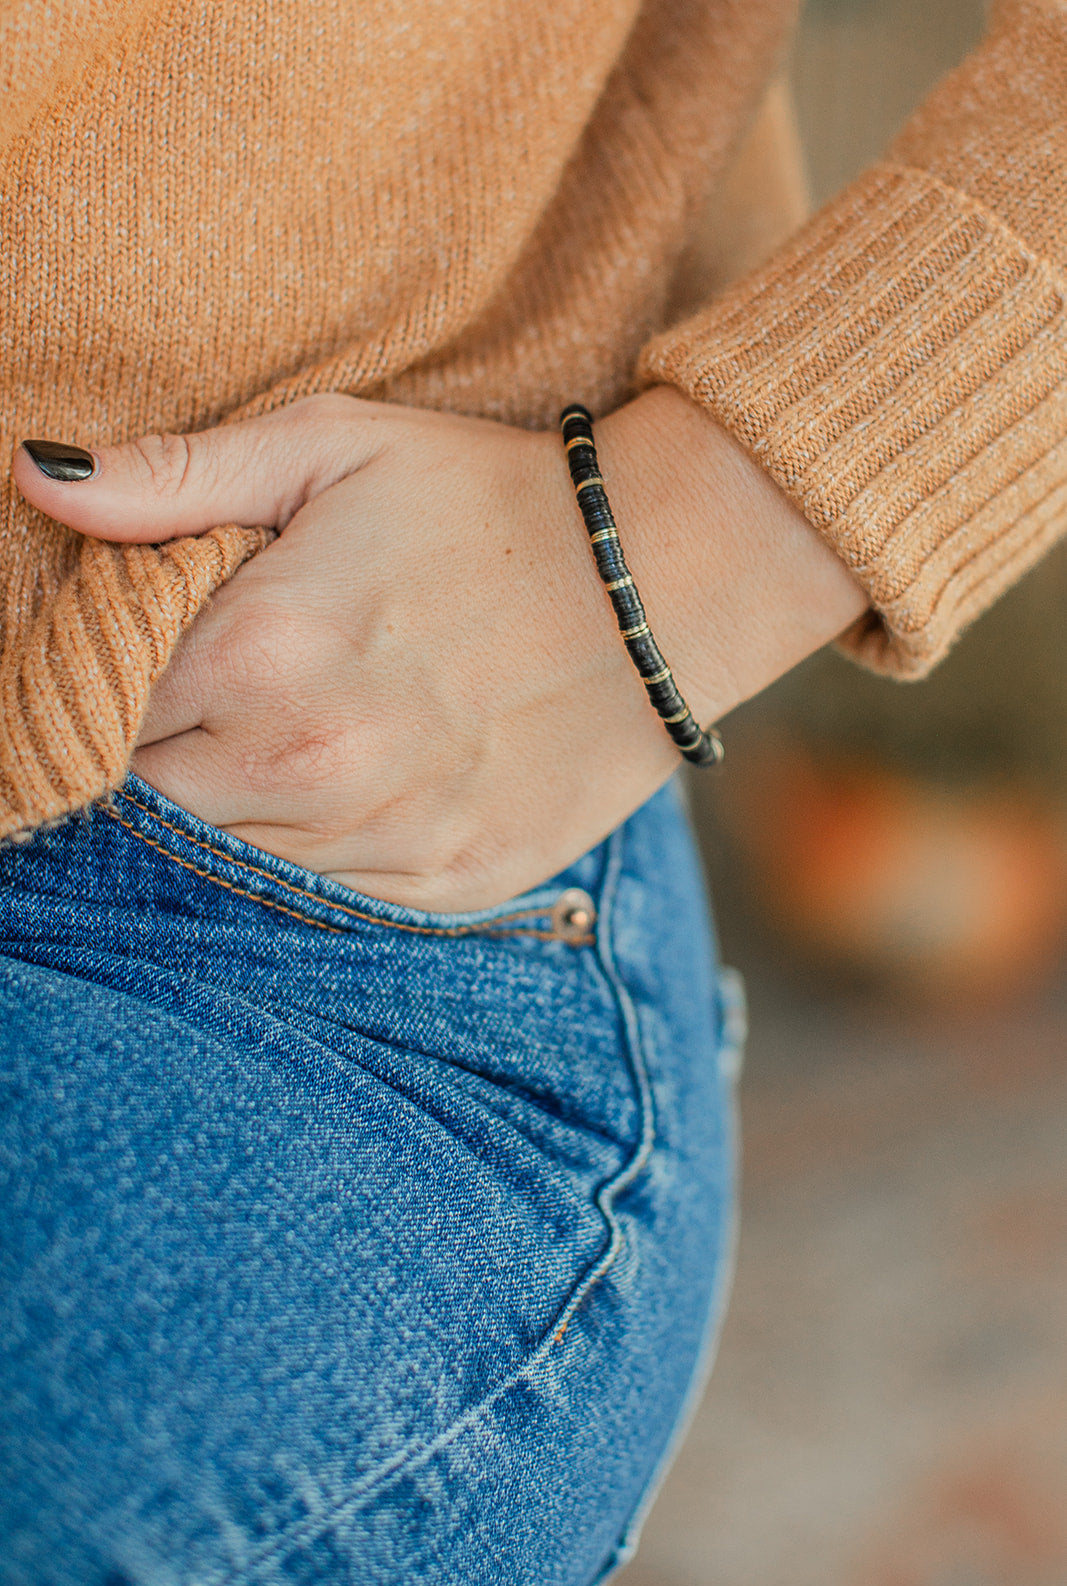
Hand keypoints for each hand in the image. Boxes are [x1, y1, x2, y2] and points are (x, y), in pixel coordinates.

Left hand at [14, 389, 865, 910]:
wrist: (665, 583)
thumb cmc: (488, 500)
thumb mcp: (332, 448)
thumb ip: (174, 477)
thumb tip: (34, 476)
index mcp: (258, 654)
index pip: (107, 712)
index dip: (117, 685)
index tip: (155, 657)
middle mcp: (307, 767)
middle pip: (156, 798)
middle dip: (170, 746)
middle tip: (235, 687)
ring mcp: (380, 840)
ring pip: (238, 854)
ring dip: (246, 799)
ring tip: (310, 721)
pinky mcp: (445, 885)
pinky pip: (331, 890)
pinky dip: (325, 841)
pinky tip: (369, 772)